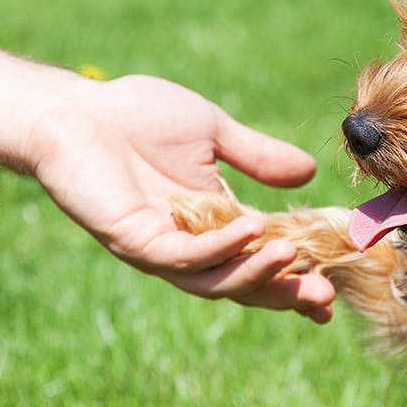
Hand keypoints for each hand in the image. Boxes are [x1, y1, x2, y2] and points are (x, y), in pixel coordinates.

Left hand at [23, 75, 335, 322]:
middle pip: (242, 285)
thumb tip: (309, 172)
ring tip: (293, 255)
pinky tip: (250, 230)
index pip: (258, 262)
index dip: (294, 280)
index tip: (332, 290)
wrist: (75, 109)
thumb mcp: (213, 133)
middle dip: (284, 294)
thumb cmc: (136, 115)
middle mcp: (188, 247)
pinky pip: (182, 258)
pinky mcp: (133, 242)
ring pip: (215, 281)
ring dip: (257, 273)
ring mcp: (159, 249)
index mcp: (211, 225)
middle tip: (324, 298)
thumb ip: (258, 156)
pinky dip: (220, 248)